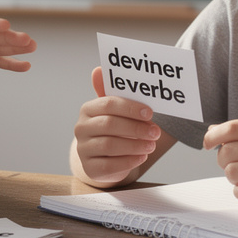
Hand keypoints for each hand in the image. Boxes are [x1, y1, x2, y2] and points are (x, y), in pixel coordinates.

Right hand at [73, 67, 161, 184]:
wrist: (109, 157)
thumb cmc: (118, 128)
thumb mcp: (118, 111)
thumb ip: (115, 93)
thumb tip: (98, 69)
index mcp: (88, 109)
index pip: (108, 104)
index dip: (130, 108)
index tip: (150, 113)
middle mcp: (81, 128)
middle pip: (109, 125)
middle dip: (136, 128)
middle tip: (155, 132)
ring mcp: (83, 149)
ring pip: (109, 146)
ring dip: (134, 145)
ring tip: (151, 145)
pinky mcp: (90, 168)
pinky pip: (109, 166)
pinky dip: (129, 161)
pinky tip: (142, 157)